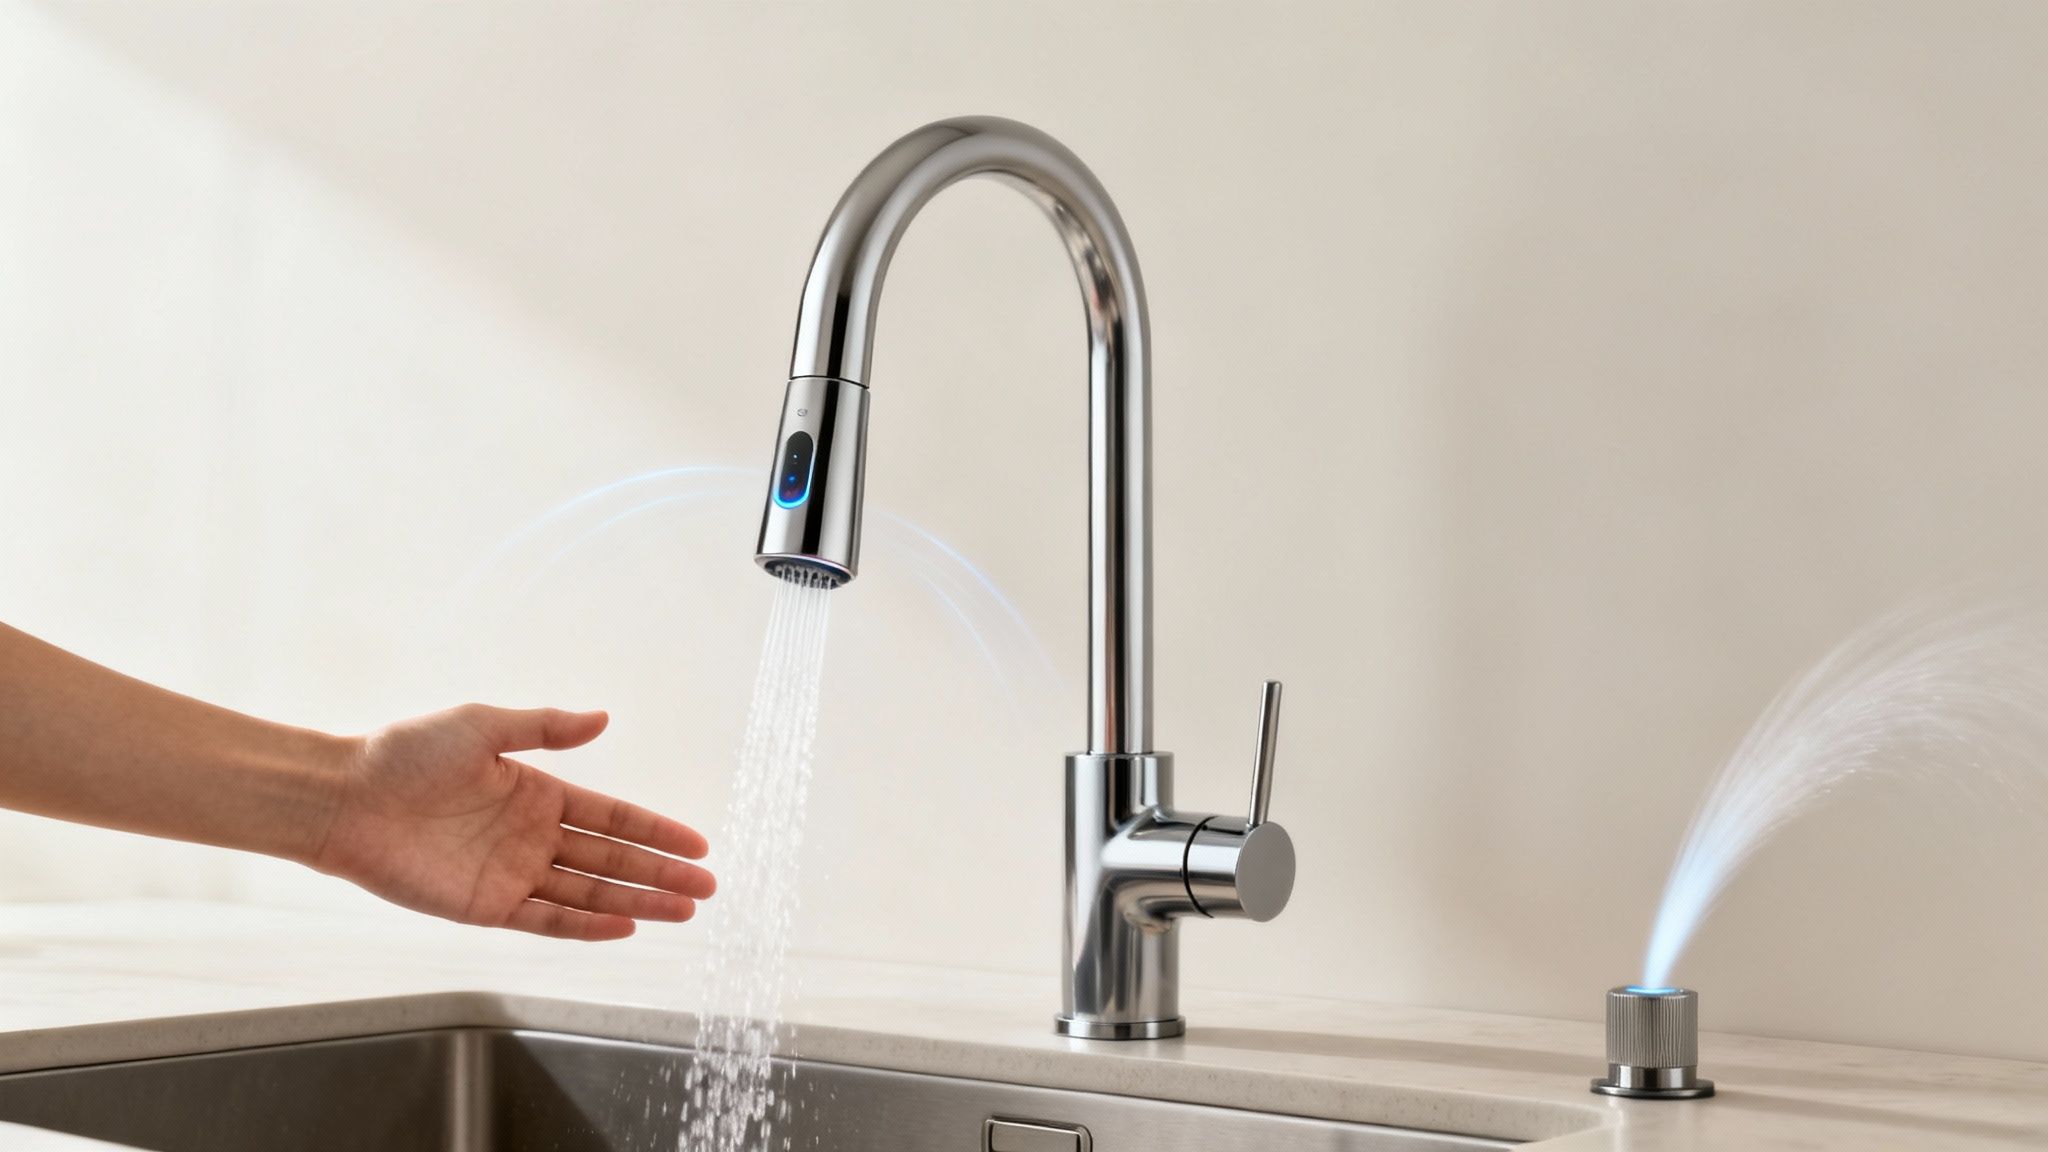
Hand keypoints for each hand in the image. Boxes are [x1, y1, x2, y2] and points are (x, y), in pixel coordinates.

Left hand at [312, 704, 713, 940]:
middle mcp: (532, 837)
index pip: (612, 817)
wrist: (345, 798)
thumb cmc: (405, 754)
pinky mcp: (486, 907)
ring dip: (638, 902)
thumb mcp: (482, 726)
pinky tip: (626, 927)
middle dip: (661, 874)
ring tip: (684, 911)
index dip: (656, 831)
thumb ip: (544, 728)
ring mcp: (512, 874)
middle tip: (707, 886)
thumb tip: (603, 719)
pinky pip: (547, 920)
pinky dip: (586, 926)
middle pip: (612, 859)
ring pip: (590, 892)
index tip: (698, 843)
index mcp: (537, 793)